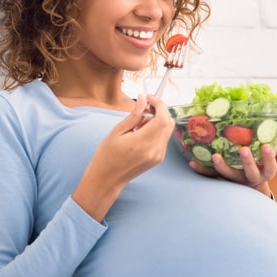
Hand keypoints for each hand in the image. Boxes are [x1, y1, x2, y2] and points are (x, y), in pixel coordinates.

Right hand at [73, 94, 173, 220]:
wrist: (108, 178)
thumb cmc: (107, 155)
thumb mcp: (117, 131)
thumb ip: (134, 115)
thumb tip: (143, 99)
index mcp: (142, 143)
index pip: (162, 118)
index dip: (159, 104)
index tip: (149, 98)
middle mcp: (154, 150)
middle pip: (169, 123)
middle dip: (160, 110)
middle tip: (145, 106)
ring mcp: (158, 156)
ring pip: (167, 130)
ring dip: (158, 120)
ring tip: (139, 122)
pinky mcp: (158, 158)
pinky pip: (163, 138)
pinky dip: (157, 130)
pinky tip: (142, 132)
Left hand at [190, 142, 276, 197]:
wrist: (247, 193)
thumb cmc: (261, 169)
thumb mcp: (273, 163)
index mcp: (264, 173)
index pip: (270, 167)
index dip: (269, 158)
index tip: (267, 146)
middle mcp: (249, 179)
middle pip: (249, 172)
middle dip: (247, 162)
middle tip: (244, 149)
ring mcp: (234, 181)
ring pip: (228, 176)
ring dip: (221, 166)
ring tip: (215, 156)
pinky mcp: (221, 181)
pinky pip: (210, 177)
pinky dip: (201, 170)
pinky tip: (191, 163)